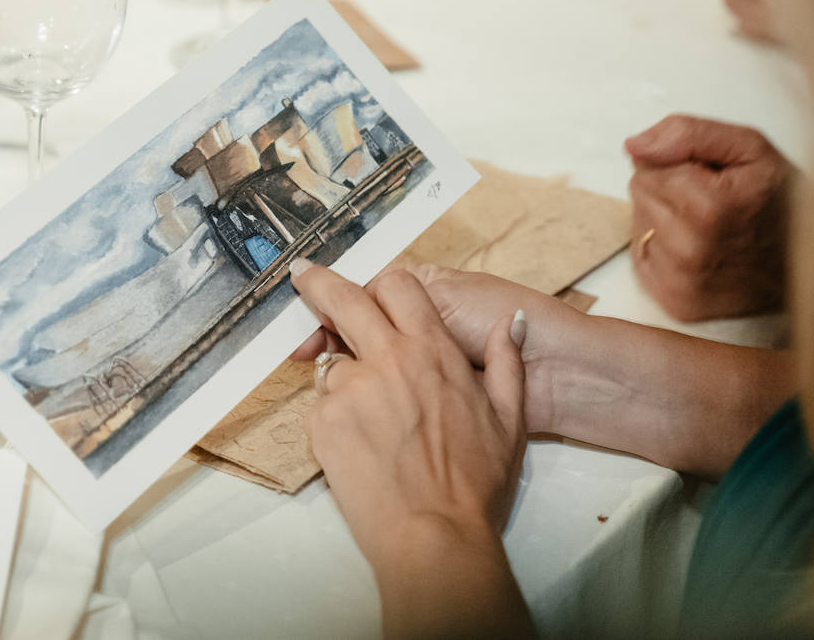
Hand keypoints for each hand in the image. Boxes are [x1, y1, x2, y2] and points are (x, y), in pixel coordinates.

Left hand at [290, 259, 532, 637]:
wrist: (435, 536)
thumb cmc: (475, 484)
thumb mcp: (510, 419)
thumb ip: (508, 363)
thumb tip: (511, 324)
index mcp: (433, 351)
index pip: (399, 286)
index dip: (382, 285)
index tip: (366, 286)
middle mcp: (387, 359)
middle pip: (342, 299)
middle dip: (318, 283)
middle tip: (303, 278)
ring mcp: (350, 388)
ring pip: (332, 364)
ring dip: (343, 379)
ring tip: (372, 425)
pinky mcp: (322, 421)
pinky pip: (321, 406)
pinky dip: (335, 419)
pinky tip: (361, 449)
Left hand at [626, 115, 791, 321]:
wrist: (811, 265)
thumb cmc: (782, 201)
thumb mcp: (749, 148)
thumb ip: (687, 134)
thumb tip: (634, 146)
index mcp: (709, 207)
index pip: (647, 167)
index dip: (679, 166)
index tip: (712, 179)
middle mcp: (690, 252)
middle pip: (640, 195)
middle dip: (669, 190)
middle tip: (712, 203)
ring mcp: (682, 284)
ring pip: (640, 226)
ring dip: (665, 221)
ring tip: (709, 228)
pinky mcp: (677, 304)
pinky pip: (643, 260)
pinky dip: (664, 251)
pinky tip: (700, 251)